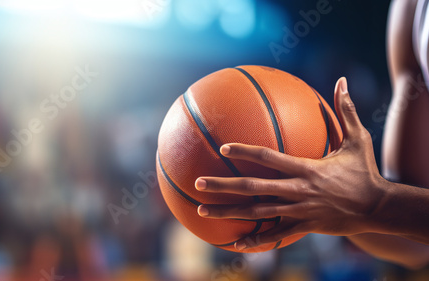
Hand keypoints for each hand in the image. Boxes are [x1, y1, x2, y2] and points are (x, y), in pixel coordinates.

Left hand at [196, 77, 389, 249]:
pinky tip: (235, 244)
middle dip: (223, 186)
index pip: (269, 157)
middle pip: (253, 189)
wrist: (378, 208)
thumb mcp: (357, 139)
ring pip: (257, 214)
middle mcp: (297, 191)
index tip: (223, 148)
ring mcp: (298, 211)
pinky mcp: (303, 226)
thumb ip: (346, 110)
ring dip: (227, 213)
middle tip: (197, 183)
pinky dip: (254, 240)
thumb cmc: (365, 171)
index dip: (245, 151)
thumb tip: (343, 80)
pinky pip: (275, 235)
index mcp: (306, 169)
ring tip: (201, 210)